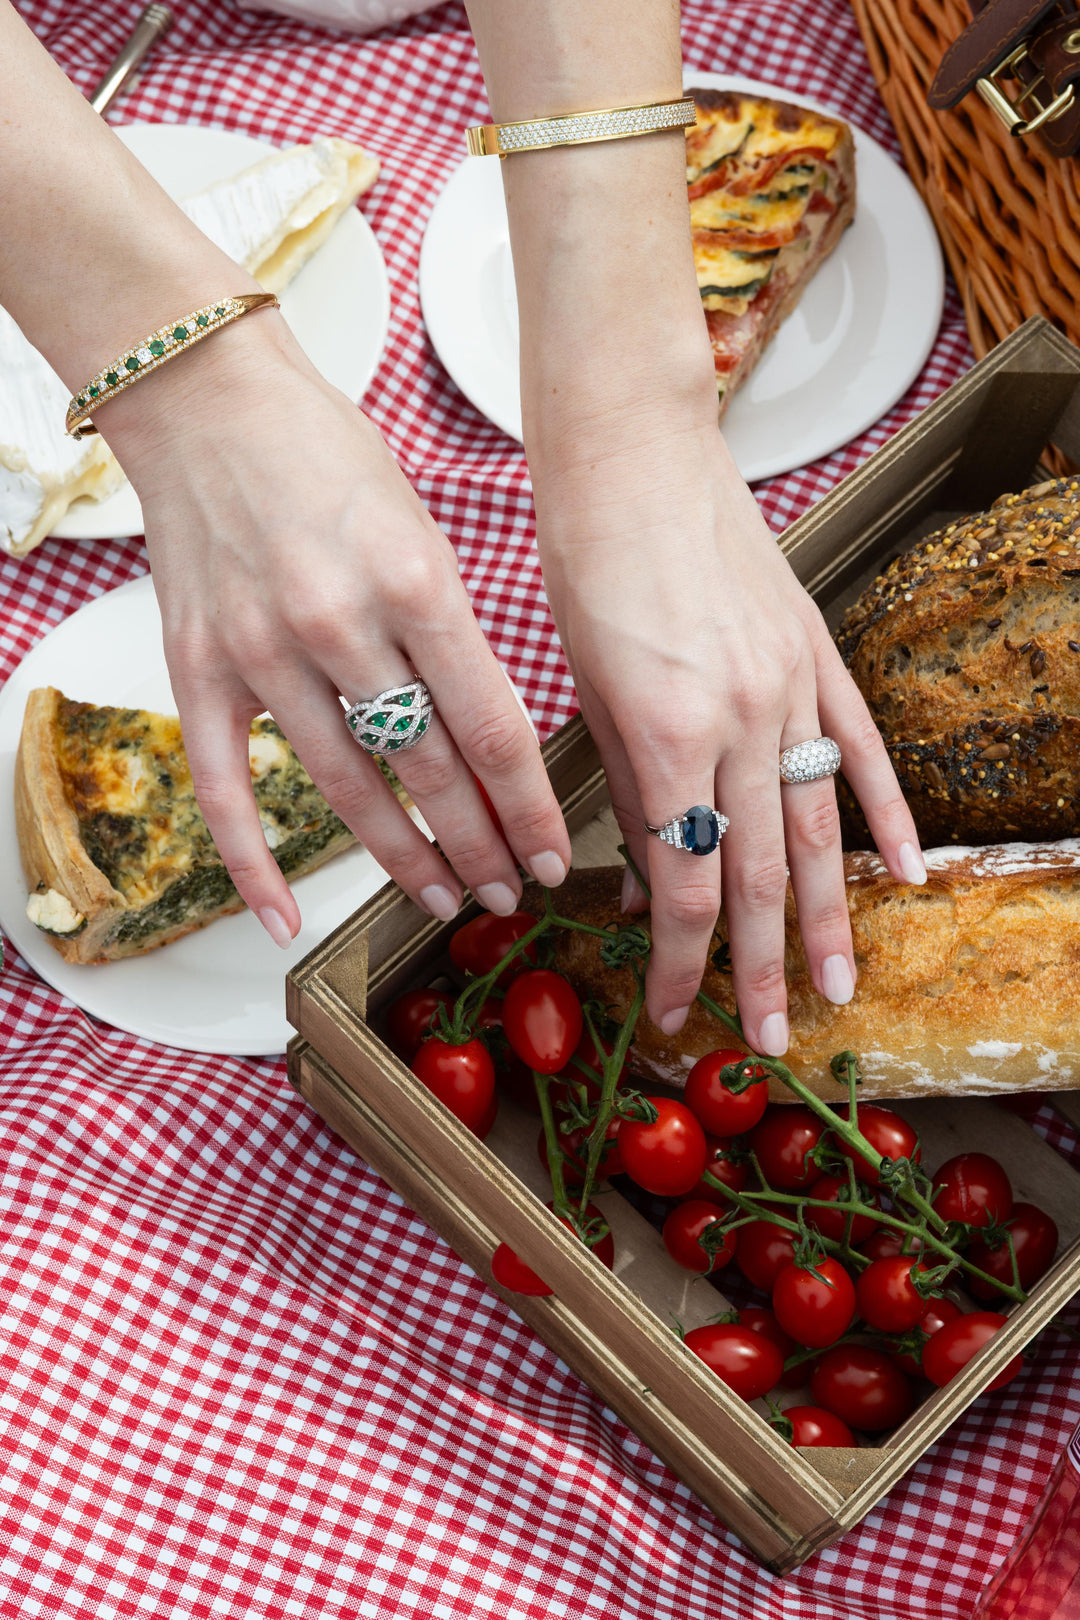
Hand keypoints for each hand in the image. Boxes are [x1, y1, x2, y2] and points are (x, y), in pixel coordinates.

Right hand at [102, 315, 570, 942]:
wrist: (209, 402)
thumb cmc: (331, 458)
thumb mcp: (423, 532)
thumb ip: (452, 635)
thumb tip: (490, 740)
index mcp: (415, 581)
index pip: (491, 728)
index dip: (529, 807)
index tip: (555, 854)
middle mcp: (339, 623)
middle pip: (430, 770)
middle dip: (482, 845)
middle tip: (515, 892)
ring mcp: (261, 652)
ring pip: (346, 789)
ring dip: (403, 858)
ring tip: (446, 899)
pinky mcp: (197, 670)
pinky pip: (225, 789)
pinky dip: (254, 864)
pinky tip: (284, 922)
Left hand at [533, 418, 924, 1054]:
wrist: (634, 457)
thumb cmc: (585, 565)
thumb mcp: (584, 689)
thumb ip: (623, 785)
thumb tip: (644, 867)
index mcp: (664, 734)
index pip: (680, 878)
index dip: (674, 957)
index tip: (668, 1010)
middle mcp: (740, 720)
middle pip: (756, 871)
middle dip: (758, 965)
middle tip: (767, 1038)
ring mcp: (789, 687)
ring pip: (816, 826)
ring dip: (829, 916)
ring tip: (840, 985)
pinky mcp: (816, 655)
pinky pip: (859, 749)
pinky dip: (886, 814)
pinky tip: (909, 872)